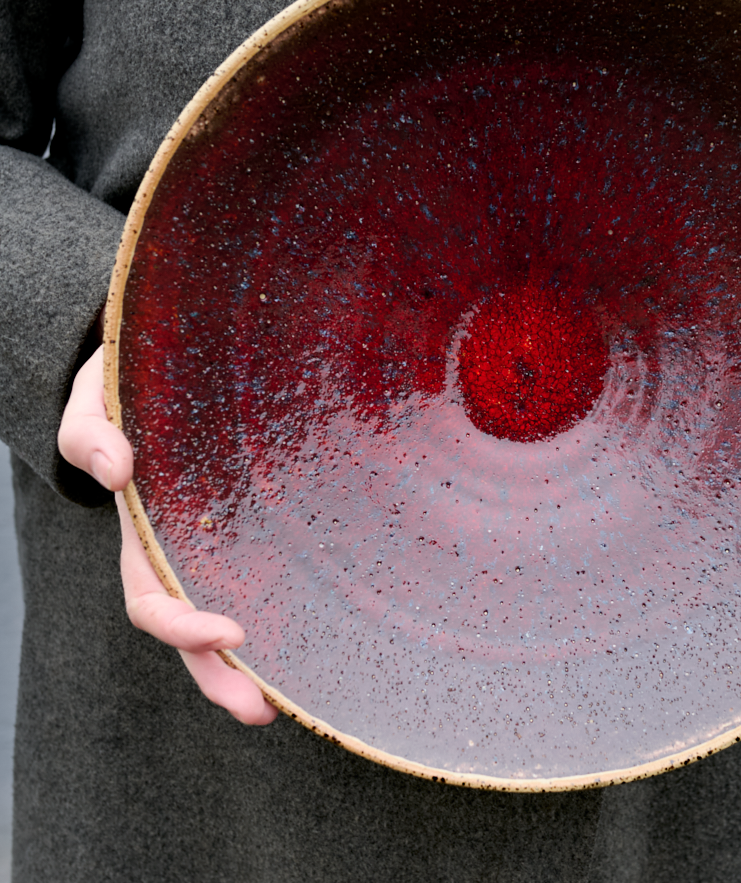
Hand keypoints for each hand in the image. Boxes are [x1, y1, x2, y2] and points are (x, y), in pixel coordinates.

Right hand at [58, 346, 276, 724]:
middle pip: (190, 630)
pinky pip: (262, 574)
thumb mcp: (92, 399)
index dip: (183, 624)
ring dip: (249, 664)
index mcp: (141, 531)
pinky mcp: (252, 526)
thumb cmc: (125, 386)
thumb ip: (89, 432)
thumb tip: (117, 472)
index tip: (233, 632)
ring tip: (286, 701)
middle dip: (218, 674)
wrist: (160, 367)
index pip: (152, 597)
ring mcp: (214, 542)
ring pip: (226, 615)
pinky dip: (282, 612)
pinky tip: (316, 637)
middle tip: (261, 709)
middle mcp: (177, 549)